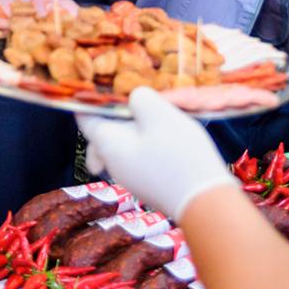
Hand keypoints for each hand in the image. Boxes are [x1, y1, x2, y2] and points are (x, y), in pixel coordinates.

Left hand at [77, 89, 235, 219]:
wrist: (203, 202)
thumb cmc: (178, 155)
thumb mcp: (159, 114)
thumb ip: (140, 98)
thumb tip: (134, 100)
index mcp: (108, 144)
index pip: (85, 118)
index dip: (90, 99)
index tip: (100, 86)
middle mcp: (114, 164)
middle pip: (102, 135)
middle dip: (115, 115)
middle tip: (130, 102)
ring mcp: (132, 178)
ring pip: (123, 146)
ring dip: (135, 129)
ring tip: (157, 117)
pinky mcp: (150, 185)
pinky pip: (140, 158)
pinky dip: (147, 144)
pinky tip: (169, 138)